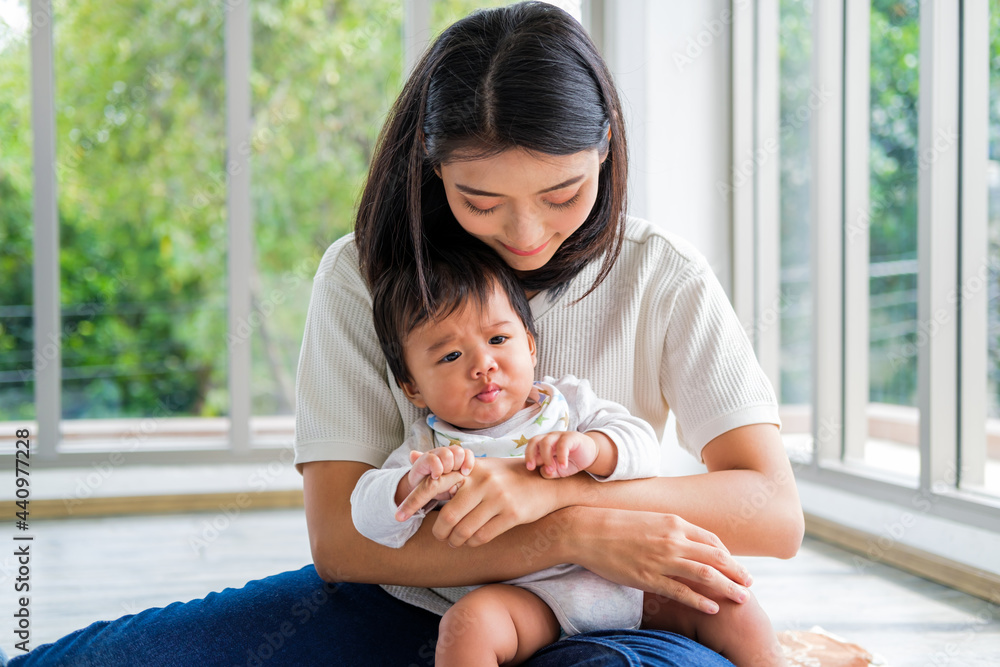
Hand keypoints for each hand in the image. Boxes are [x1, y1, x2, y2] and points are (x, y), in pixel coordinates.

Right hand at [394, 445, 474, 506]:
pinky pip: (433, 459)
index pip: (467, 453)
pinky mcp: (422, 460)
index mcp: (456, 458)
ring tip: (443, 476)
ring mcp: (434, 455)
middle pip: (459, 451)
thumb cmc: (441, 490)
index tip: (466, 473)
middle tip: (452, 476)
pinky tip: (435, 477)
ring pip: (447, 454)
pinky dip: (436, 469)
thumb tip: (473, 479)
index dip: (469, 461)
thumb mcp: (456, 488)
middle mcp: (445, 453)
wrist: (419, 492)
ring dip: (447, 466)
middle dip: (457, 464)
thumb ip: (465, 483)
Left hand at [395, 457, 563, 546]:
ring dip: (455, 541)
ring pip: (464, 530)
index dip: (413, 501)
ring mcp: (498, 498)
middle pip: (448, 516)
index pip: (434, 483)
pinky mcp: (512, 515)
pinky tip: (472, 540)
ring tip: (455, 541)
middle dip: (439, 532)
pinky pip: (482, 536)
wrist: (545, 484)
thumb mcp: (479, 466)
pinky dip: (472, 542)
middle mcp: (483, 481)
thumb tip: (412, 456)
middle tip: (440, 537)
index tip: (398, 516)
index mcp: (471, 468)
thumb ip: (446, 464)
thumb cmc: (506, 476)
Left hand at [524, 431, 596, 477]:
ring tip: (552, 469)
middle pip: (534, 441)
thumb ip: (549, 472)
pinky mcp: (572, 437)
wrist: (590, 455)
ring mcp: (560, 436)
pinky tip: (563, 466)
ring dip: (546, 458)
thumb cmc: (571, 462)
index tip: (530, 468)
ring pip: (546, 442)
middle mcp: (549, 438)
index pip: (531, 446)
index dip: (528, 456)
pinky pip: (563, 444)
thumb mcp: (558, 471)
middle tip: (534, 467)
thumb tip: (542, 471)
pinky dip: (561, 456)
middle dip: (531, 454)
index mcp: (543, 445)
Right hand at [571, 507, 753, 613]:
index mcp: (674, 523)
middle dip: (737, 573)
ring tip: (742, 598)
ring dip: (728, 588)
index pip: (712, 541)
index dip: (728, 556)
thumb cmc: (615, 524)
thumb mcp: (649, 520)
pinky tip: (713, 608)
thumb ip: (671, 530)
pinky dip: (701, 601)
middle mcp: (673, 540)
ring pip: (706, 575)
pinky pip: (681, 592)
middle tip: (749, 584)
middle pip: (716, 558)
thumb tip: (686, 541)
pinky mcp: (648, 578)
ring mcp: (662, 560)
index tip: (735, 567)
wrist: (586, 530)